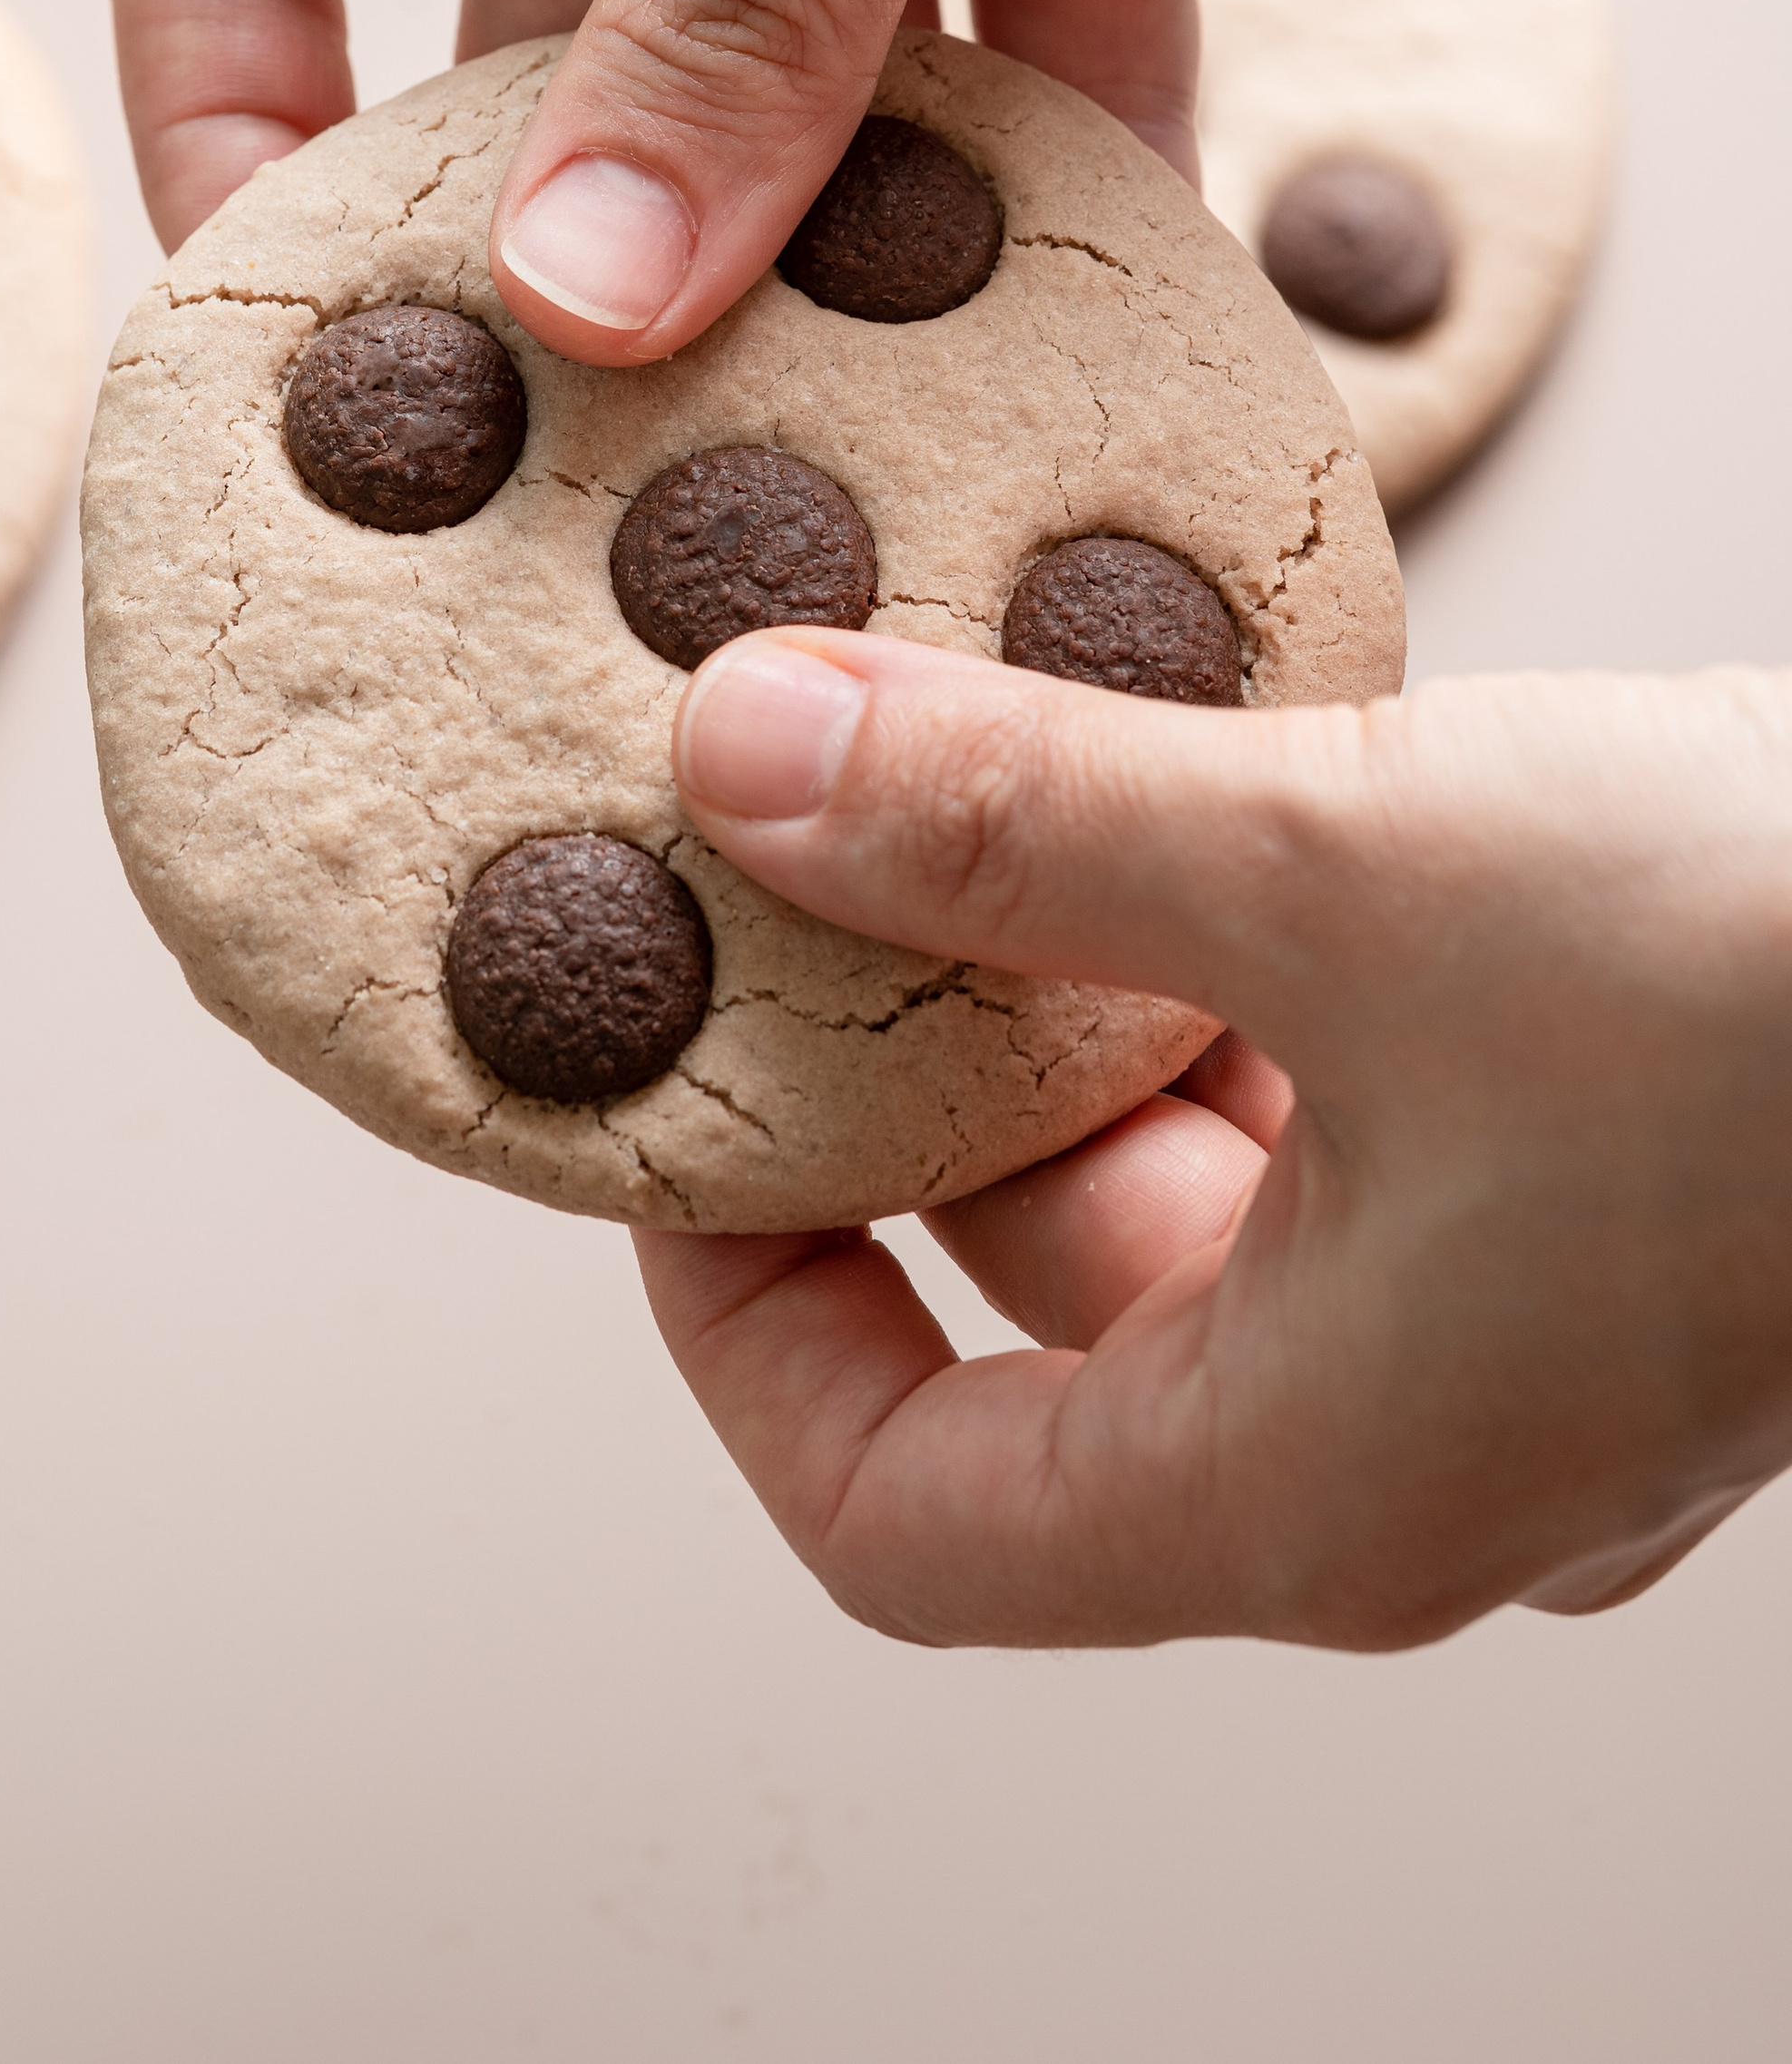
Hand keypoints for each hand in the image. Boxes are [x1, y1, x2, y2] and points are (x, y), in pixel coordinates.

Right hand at [108, 0, 1791, 347]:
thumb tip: (579, 295)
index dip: (227, 93)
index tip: (291, 306)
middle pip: (531, 33)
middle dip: (566, 232)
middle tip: (607, 454)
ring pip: (787, 82)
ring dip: (827, 242)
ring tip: (862, 421)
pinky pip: (1028, 57)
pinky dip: (1058, 169)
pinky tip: (1091, 300)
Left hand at [632, 632, 1791, 1647]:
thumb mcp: (1351, 879)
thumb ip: (1020, 828)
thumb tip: (744, 760)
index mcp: (1319, 1489)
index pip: (907, 1521)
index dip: (743, 1335)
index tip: (676, 1129)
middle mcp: (1412, 1444)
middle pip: (1044, 1313)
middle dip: (911, 1085)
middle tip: (806, 863)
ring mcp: (1525, 1322)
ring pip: (1199, 1181)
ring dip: (1081, 986)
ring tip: (991, 764)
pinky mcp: (1606, 1181)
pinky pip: (1344, 1094)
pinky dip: (1239, 952)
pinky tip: (1200, 767)